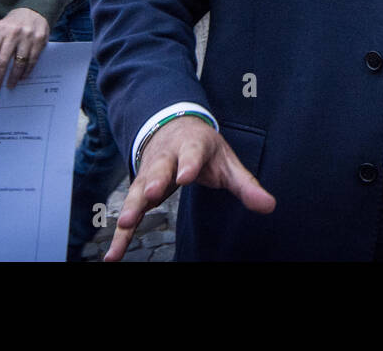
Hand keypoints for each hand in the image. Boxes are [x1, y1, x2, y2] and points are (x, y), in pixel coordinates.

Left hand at [0, 7, 48, 91]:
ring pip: (18, 63)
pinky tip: (22, 77)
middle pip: (2, 61)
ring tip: (9, 86)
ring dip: (13, 77)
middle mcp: (14, 33)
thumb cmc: (14, 23)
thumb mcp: (1, 28)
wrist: (35, 10)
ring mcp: (28, 37)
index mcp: (0, 30)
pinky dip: (26, 71)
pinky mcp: (40, 40)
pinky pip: (32, 60)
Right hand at [103, 115, 275, 260]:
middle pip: (158, 170)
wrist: (172, 127)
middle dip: (153, 182)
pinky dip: (120, 233)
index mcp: (191, 147)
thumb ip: (246, 185)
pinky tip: (113, 255)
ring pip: (138, 190)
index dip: (188, 164)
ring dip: (131, 207)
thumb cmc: (203, 149)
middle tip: (151, 194)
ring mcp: (148, 174)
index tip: (184, 176)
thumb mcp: (227, 162)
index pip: (191, 155)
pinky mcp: (139, 191)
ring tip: (125, 224)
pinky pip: (129, 212)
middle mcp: (165, 159)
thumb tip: (269, 206)